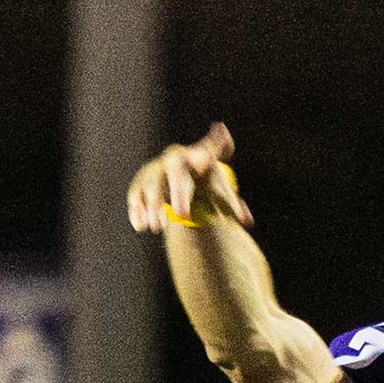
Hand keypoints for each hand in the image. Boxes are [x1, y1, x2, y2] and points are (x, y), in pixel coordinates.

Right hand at [126, 123, 254, 235]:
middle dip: (177, 193)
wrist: (180, 169)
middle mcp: (173, 160)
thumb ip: (231, 202)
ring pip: (151, 183)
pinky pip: (136, 194)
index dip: (203, 156)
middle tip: (182, 215)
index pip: (200, 154)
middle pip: (174, 173)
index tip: (207, 159)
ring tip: (157, 228)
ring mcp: (154, 170)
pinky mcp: (141, 183)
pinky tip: (141, 226)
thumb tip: (248, 222)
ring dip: (153, 205)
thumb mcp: (219, 186)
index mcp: (195, 157)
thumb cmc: (204, 179)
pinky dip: (137, 209)